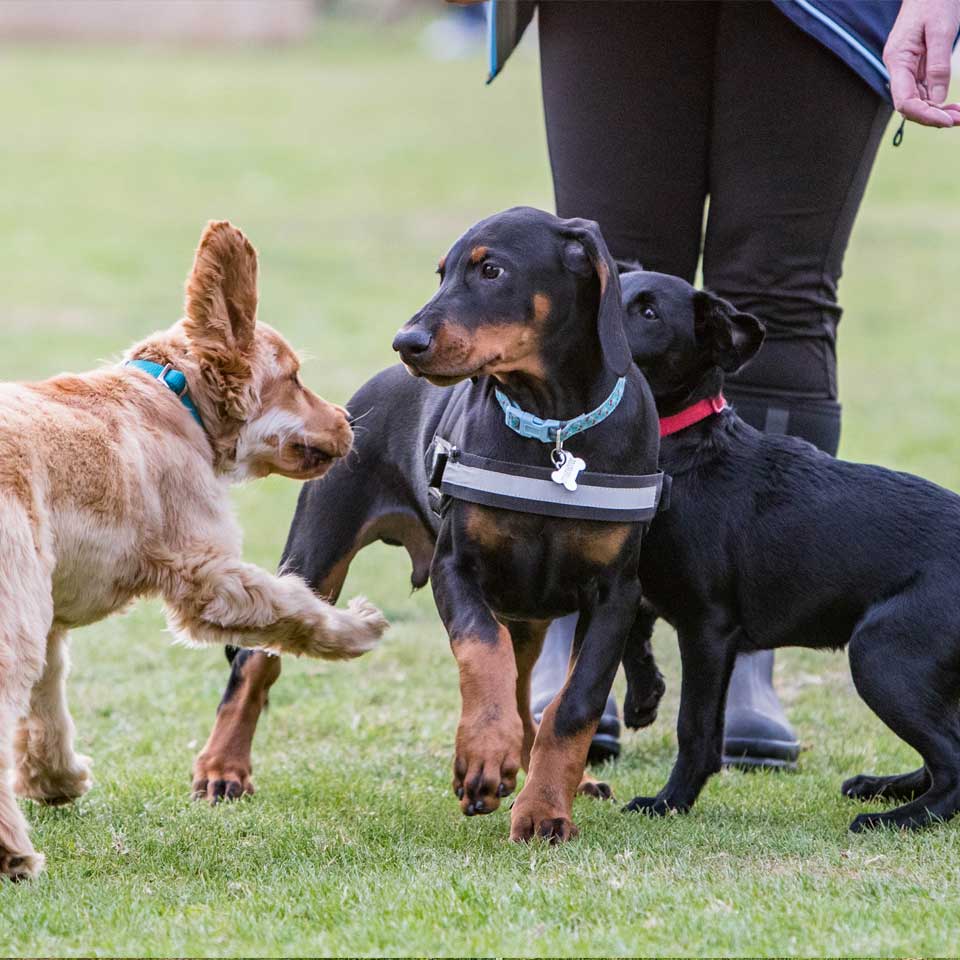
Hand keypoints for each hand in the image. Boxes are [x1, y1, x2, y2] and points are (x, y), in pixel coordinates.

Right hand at [883, 0, 959, 125]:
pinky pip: (924, 89)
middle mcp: (898, 68)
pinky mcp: (916, 65)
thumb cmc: (935, 0)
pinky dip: (938, 100)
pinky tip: (952, 105)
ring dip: (937, 110)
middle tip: (958, 120)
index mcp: (898, 61)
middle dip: (933, 116)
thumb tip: (937, 99)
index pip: (904, 100)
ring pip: (918, 100)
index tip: (947, 120)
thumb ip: (938, 66)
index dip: (925, 114)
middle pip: (910, 104)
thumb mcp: (942, 30)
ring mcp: (907, 68)